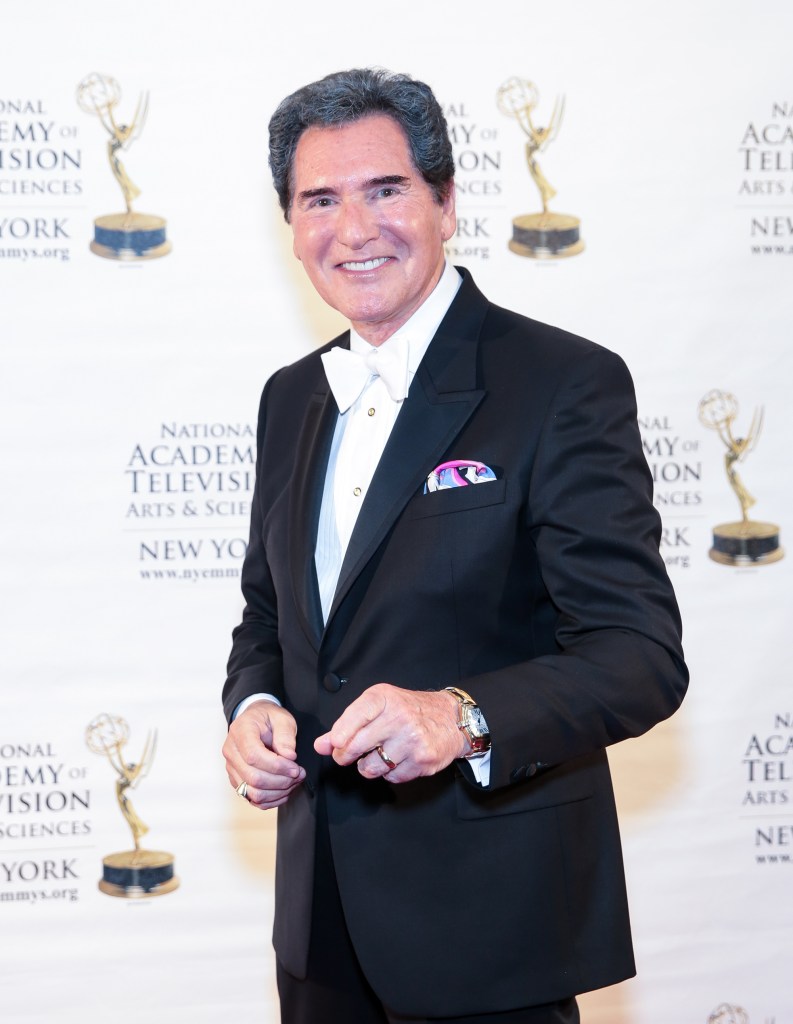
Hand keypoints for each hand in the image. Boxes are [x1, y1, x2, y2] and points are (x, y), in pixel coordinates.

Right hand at [223, 701, 304, 809]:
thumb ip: (285, 735)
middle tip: (299, 775)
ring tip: (294, 782)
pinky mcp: (237, 780)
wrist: (255, 720)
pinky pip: (252, 799)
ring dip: (277, 792)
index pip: (253, 756)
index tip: (295, 767)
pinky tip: (284, 791)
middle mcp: (231, 751)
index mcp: (240, 732)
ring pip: (252, 792)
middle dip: (281, 781)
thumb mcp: (282, 718)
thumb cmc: (269, 718)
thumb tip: (288, 757)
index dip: (277, 766)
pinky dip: (271, 800)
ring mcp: (232, 768)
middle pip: (253, 777)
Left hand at [314, 684, 467, 782]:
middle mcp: (399, 717)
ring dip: (369, 767)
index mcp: (384, 698)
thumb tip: (321, 745)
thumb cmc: (409, 710)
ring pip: (371, 767)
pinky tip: (398, 760)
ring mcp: (412, 739)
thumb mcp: (378, 707)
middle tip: (347, 755)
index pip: (355, 716)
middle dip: (345, 755)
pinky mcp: (423, 760)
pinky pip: (392, 777)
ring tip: (379, 755)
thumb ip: (347, 725)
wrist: (450, 718)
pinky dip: (390, 773)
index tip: (335, 743)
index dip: (340, 733)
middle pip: (356, 746)